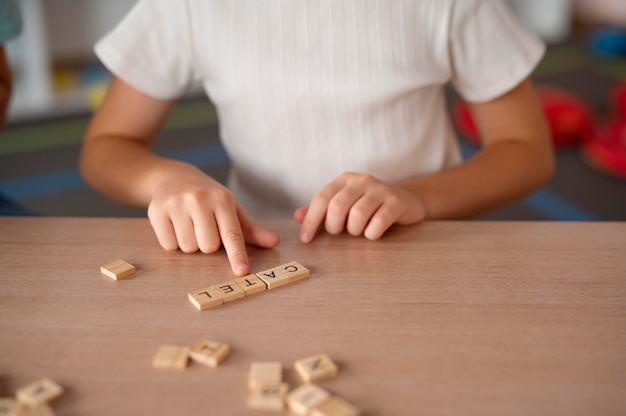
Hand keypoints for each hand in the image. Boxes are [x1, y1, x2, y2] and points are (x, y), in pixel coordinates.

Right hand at [147, 167, 279, 275]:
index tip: (242, 271)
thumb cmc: (207, 197)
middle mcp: (199, 200)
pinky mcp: (156, 211)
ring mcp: (176, 204)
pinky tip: (174, 225)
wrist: (172, 176)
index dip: (237, 254)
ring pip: (188, 248)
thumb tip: (274, 242)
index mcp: (222, 199)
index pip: (232, 233)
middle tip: (204, 229)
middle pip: (208, 246)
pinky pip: (168, 245)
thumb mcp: (230, 208)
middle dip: (208, 245)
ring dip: (190, 244)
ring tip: (189, 225)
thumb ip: (250, 229)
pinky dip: (173, 241)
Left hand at [294, 172, 425, 242]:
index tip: (305, 240)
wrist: (407, 200)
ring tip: (358, 231)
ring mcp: (381, 190)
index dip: (311, 220)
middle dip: (334, 226)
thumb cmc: (369, 205)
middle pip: (337, 206)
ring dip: (354, 231)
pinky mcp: (397, 202)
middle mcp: (362, 180)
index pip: (322, 198)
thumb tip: (297, 217)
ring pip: (358, 215)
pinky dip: (371, 234)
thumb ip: (321, 210)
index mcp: (345, 179)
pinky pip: (378, 223)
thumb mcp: (344, 204)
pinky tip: (372, 233)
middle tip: (340, 233)